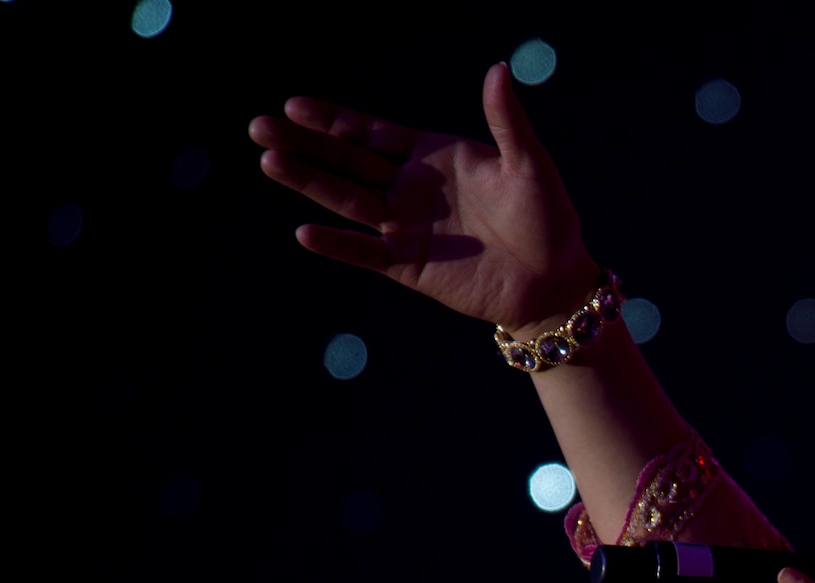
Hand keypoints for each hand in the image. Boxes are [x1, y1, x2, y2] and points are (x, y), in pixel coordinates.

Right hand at [248, 63, 597, 331]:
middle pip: (347, 161)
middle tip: (258, 127)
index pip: (372, 132)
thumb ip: (507, 122)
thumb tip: (499, 69)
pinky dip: (338, 245)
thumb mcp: (530, 166)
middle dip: (304, 144)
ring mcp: (405, 227)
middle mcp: (410, 188)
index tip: (293, 105)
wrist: (555, 282)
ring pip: (348, 201)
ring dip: (310, 184)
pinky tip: (305, 232)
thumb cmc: (547, 218)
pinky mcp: (409, 266)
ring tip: (270, 163)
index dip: (333, 119)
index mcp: (432, 156)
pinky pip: (367, 253)